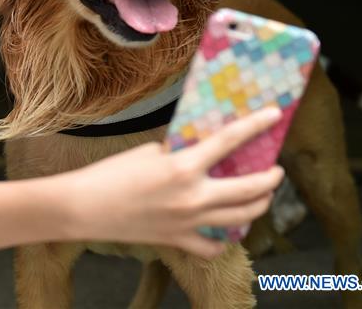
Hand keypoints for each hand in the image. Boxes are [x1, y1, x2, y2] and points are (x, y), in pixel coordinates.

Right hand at [68, 107, 283, 257]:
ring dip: (258, 205)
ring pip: (241, 218)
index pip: (230, 141)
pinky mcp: (178, 240)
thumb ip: (179, 151)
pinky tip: (224, 228)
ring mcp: (189, 223)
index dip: (256, 126)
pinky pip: (213, 246)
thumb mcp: (149, 152)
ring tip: (261, 196)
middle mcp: (193, 197)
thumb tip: (201, 148)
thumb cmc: (111, 174)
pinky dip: (223, 238)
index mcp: (184, 167)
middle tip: (276, 170)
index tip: (274, 116)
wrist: (85, 207)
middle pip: (249, 190)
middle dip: (270, 179)